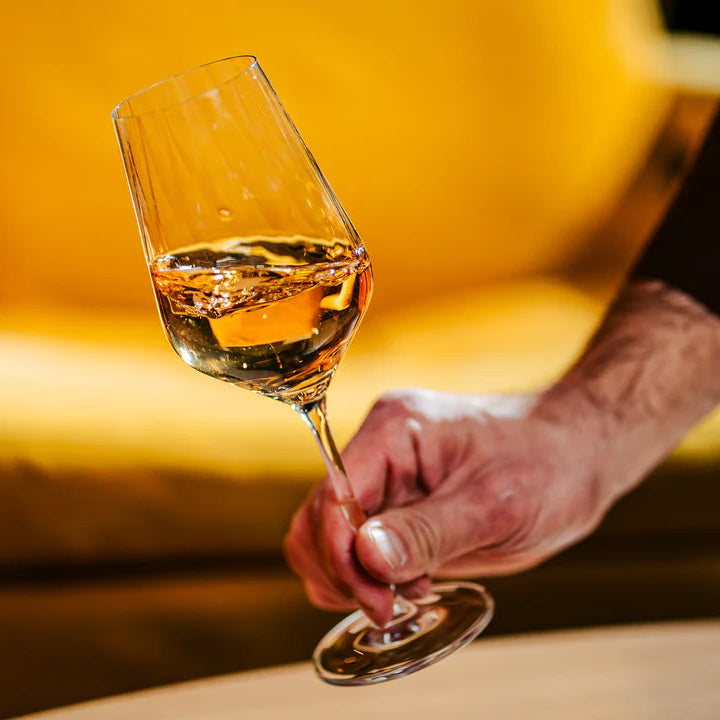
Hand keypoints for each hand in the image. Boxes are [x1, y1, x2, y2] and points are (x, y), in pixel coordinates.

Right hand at [284, 388, 610, 625]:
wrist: (577, 452)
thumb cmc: (549, 463)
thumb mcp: (495, 503)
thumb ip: (428, 532)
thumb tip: (365, 558)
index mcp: (394, 430)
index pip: (334, 496)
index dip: (342, 556)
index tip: (377, 602)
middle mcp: (380, 448)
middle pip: (320, 518)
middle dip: (343, 570)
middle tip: (389, 606)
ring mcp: (387, 474)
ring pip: (332, 536)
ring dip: (355, 576)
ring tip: (409, 591)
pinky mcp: (399, 501)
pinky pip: (362, 544)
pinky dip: (372, 574)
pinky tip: (414, 581)